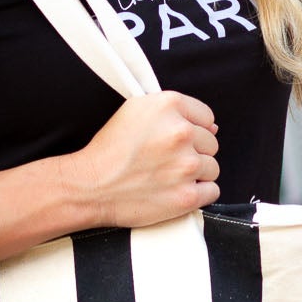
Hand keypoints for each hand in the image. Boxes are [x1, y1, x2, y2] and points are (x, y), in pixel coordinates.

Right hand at [69, 91, 219, 228]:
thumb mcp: (135, 111)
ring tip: (168, 177)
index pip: (206, 117)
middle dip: (192, 152)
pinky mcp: (187, 195)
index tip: (176, 141)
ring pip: (212, 168)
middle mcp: (181, 132)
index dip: (192, 130)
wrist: (89, 187)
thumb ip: (172, 111)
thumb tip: (212, 127)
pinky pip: (212, 191)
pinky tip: (175, 191)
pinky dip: (198, 194)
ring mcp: (186, 165)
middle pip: (210, 143)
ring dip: (195, 174)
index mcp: (168, 106)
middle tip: (165, 161)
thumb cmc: (108, 151)